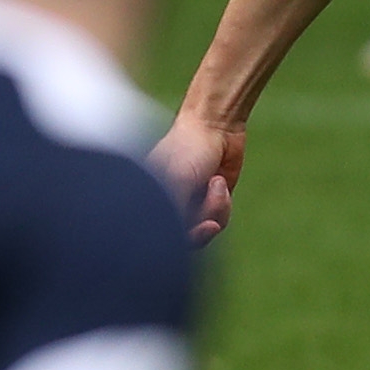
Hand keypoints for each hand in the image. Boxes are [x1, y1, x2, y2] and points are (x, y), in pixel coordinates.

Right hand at [153, 108, 245, 244]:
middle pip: (183, 240)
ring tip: (215, 183)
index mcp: (147, 202)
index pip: (155, 238)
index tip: (194, 230)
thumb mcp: (177, 182)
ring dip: (214, 209)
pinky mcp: (208, 205)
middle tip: (210, 225)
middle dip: (200, 228)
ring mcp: (187, 207)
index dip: (175, 242)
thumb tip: (170, 241)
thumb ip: (173, 213)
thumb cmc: (187, 150)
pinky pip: (218, 220)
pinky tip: (220, 182)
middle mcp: (165, 207)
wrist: (216, 127)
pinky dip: (223, 205)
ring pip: (203, 231)